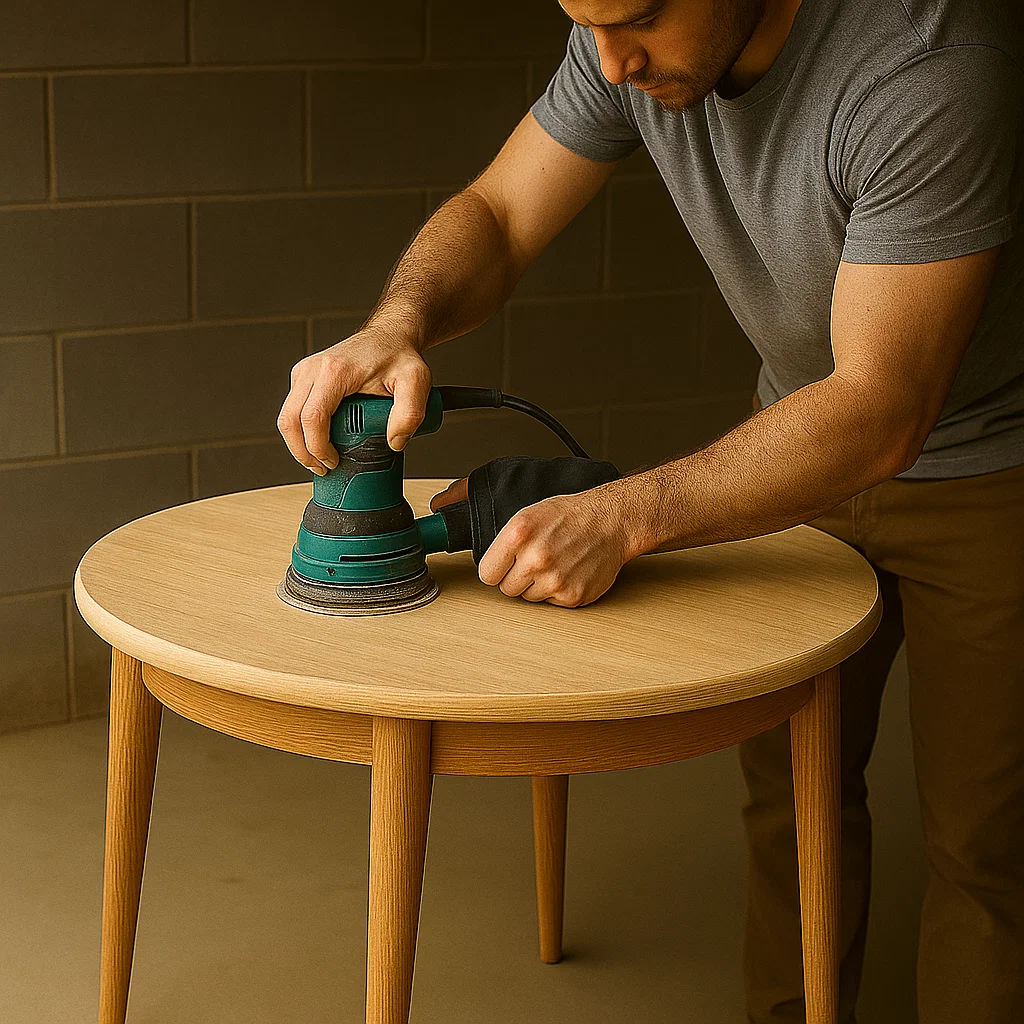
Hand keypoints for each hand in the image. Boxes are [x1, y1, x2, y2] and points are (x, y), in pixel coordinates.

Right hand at [277, 328, 431, 474]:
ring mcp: (305, 373)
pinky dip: (301, 432)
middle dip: (303, 452)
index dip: (318, 447)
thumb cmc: (399, 356)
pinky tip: (319, 442)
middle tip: (324, 468)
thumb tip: (395, 442)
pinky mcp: (303, 378)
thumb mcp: (416, 382)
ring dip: (299, 445)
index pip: (312, 418)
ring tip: (321, 460)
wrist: (390, 336)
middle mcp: (313, 369)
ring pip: (286, 418)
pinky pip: (292, 411)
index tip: (334, 462)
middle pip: (290, 421)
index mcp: (335, 371)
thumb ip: (411, 413)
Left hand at [431, 479, 630, 607]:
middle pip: (506, 589)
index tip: (505, 564)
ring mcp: (554, 579)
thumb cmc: (569, 515)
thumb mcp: (524, 510)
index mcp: (518, 534)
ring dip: (538, 585)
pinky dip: (559, 592)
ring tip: (555, 563)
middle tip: (536, 559)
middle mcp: (535, 558)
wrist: (611, 521)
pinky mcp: (572, 596)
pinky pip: (552, 603)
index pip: (486, 573)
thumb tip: (440, 506)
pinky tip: (569, 571)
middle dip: (517, 577)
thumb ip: (492, 526)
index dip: (496, 569)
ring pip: (528, 598)